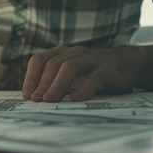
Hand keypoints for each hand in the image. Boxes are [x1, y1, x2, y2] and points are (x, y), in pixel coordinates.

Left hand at [22, 45, 145, 101]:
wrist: (126, 63)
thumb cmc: (92, 71)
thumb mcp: (70, 72)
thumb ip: (54, 80)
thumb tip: (33, 98)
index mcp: (61, 52)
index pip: (39, 60)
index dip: (31, 77)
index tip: (26, 95)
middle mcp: (74, 52)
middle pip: (52, 64)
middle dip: (42, 83)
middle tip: (36, 100)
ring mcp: (90, 59)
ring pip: (69, 67)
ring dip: (57, 84)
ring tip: (49, 100)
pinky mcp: (106, 68)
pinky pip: (93, 78)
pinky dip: (83, 88)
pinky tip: (75, 99)